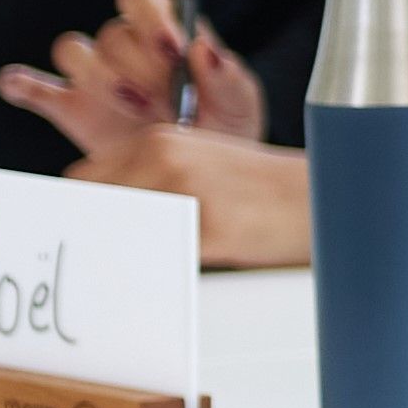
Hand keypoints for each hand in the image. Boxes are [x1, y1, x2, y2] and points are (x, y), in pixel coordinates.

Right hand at [1, 0, 266, 158]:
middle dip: (139, 66)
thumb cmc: (224, 125)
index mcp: (164, 31)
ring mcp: (93, 77)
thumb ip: (226, 74)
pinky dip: (22, 83)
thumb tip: (205, 47)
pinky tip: (20, 86)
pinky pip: (32, 85)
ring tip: (137, 110)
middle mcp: (123, 48)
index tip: (175, 50)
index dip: (153, 18)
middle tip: (166, 100)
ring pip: (73, 51)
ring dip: (101, 78)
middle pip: (111, 33)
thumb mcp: (239, 100)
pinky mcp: (68, 107)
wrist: (202, 173)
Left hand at [57, 122, 315, 269]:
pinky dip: (159, 268)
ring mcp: (185, 191)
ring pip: (118, 232)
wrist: (325, 195)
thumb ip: (148, 177)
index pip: (83, 180)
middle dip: (98, 230)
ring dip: (125, 251)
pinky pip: (159, 257)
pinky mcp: (208, 227)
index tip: (92, 230)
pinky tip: (183, 266)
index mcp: (157, 140)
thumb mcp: (198, 162)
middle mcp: (164, 159)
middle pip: (90, 205)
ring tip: (156, 258)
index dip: (86, 209)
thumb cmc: (262, 188)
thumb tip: (97, 215)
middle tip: (121, 249)